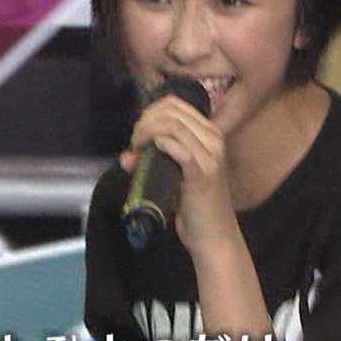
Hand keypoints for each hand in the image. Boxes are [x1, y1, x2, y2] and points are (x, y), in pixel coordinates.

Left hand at [119, 93, 239, 254]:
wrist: (213, 236)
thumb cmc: (194, 205)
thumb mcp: (172, 175)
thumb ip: (151, 162)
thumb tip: (126, 156)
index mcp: (210, 133)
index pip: (175, 104)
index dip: (149, 112)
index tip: (138, 132)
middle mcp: (214, 139)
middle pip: (172, 111)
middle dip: (145, 122)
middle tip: (135, 143)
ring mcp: (211, 155)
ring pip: (173, 125)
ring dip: (147, 132)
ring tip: (138, 149)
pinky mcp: (203, 173)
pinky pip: (179, 148)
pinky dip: (160, 145)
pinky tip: (150, 154)